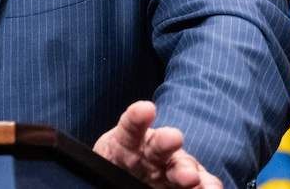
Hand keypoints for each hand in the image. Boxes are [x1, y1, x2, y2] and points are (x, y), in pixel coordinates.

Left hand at [93, 100, 221, 188]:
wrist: (126, 178)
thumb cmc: (113, 168)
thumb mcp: (102, 161)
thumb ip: (98, 163)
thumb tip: (75, 172)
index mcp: (128, 141)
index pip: (131, 125)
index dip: (137, 117)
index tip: (145, 109)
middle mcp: (152, 153)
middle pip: (160, 145)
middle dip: (167, 140)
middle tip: (173, 139)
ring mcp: (170, 170)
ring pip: (183, 166)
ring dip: (192, 170)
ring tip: (197, 179)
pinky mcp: (185, 185)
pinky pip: (202, 183)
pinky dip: (209, 185)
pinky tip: (214, 188)